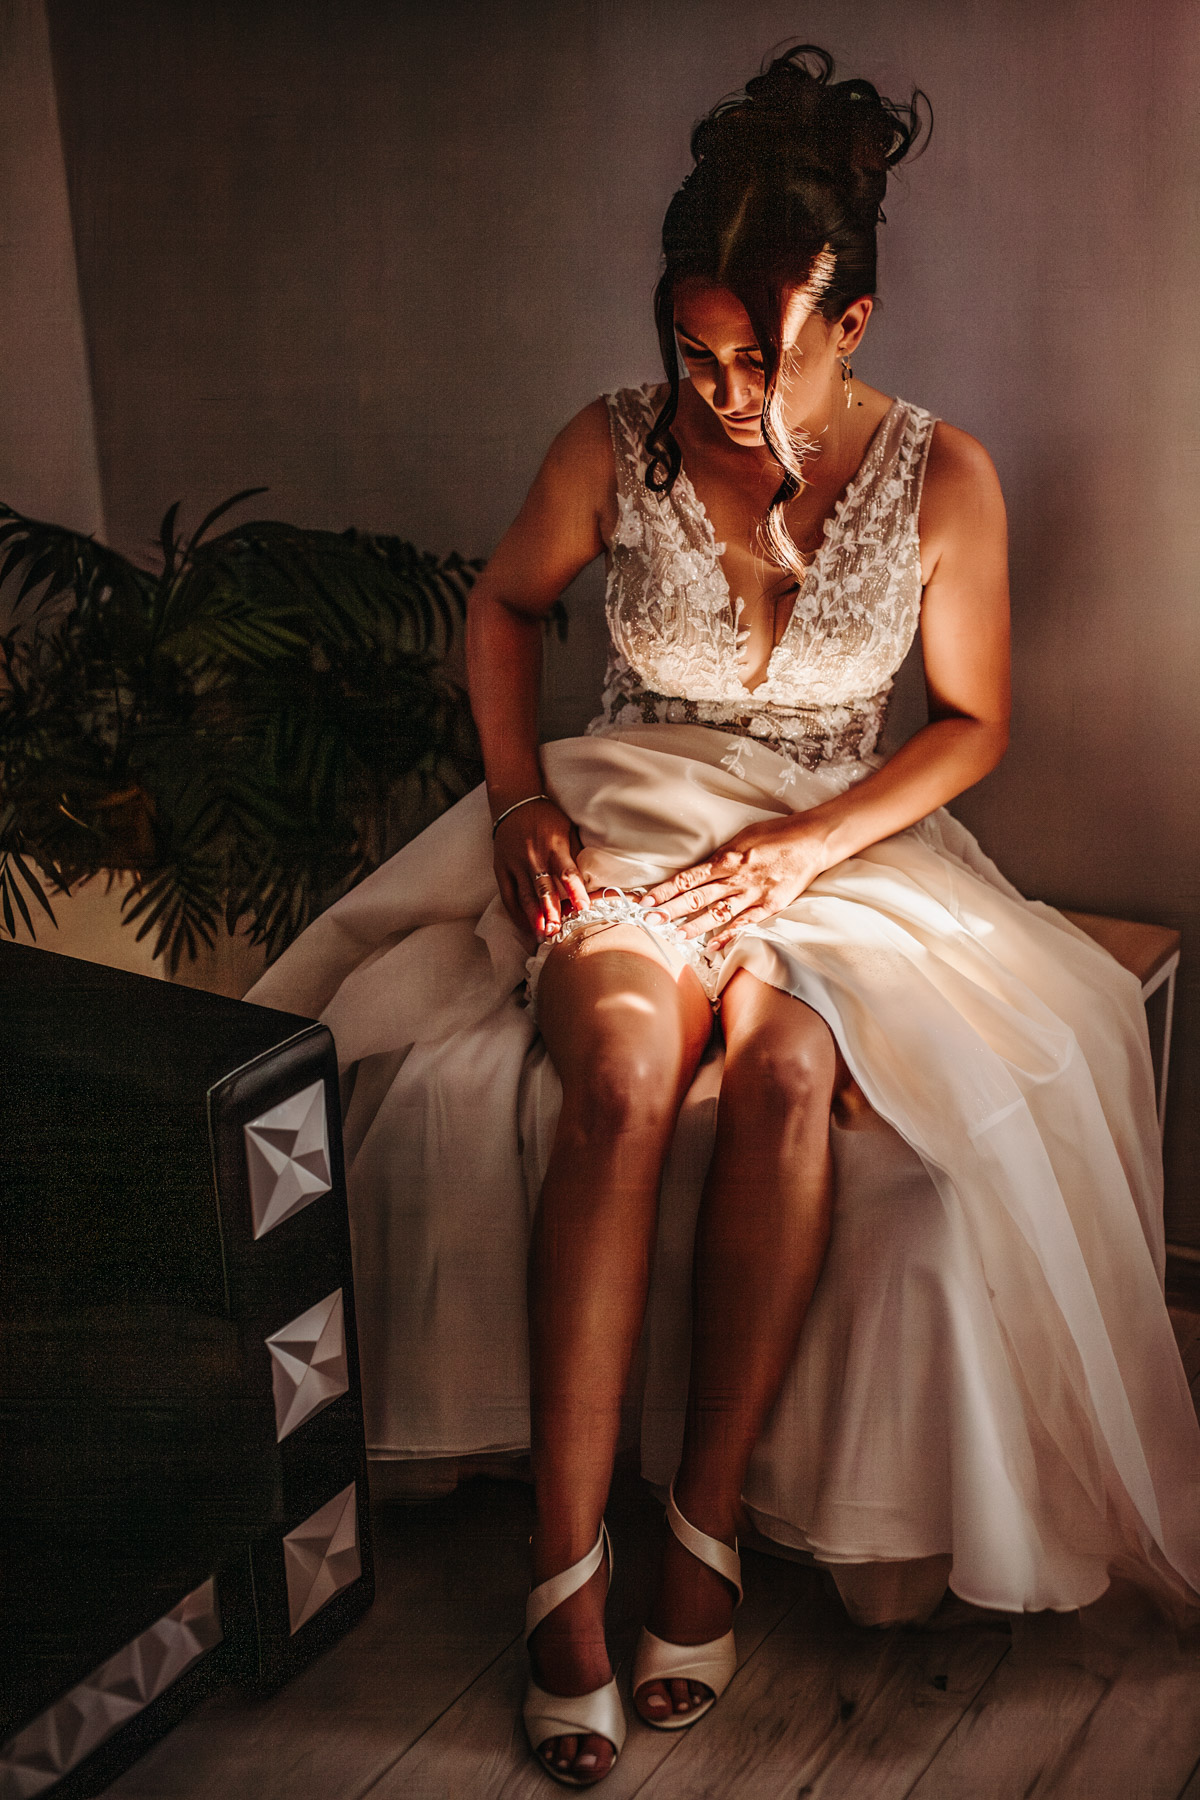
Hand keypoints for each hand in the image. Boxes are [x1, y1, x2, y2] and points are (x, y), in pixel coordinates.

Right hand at [492, 797, 590, 944]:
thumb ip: (576, 853)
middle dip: (550, 911)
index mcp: (554, 845)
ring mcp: (514, 863)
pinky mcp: (501, 869)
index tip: (583, 908)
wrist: (514, 804)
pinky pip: (508, 895)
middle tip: (557, 930)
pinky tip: (525, 926)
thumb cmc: (547, 818)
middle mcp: (533, 856)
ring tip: (541, 934)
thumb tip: (591, 879)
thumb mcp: (567, 829)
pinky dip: (516, 913)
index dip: (575, 891)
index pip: (566, 872)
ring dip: (533, 917)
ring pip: (524, 895)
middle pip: (542, 888)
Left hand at [639, 816, 831, 951]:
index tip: (646, 900)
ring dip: (695, 925)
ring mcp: (753, 892)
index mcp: (726, 858)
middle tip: (650, 920)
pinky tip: (714, 946)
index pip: (688, 878)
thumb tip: (700, 871)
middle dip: (671, 909)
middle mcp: (736, 877)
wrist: (812, 839)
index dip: (665, 890)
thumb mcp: (742, 838)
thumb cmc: (776, 834)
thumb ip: (721, 857)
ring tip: (675, 935)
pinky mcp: (771, 904)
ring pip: (718, 912)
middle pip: (697, 896)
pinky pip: (746, 922)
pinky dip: (729, 935)